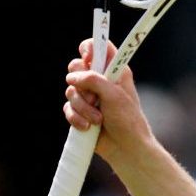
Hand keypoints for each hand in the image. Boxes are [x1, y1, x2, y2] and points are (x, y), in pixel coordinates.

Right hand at [63, 39, 150, 160]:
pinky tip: (88, 127)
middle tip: (94, 98)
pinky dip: (77, 118)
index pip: (98, 47)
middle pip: (75, 67)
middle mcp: (100, 80)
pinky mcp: (80, 111)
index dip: (89, 48)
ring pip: (70, 90)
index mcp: (114, 71)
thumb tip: (72, 77)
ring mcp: (89, 96)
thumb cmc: (127, 120)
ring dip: (82, 107)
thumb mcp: (114, 95)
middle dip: (81, 84)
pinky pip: (67, 108)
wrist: (125, 148)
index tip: (88, 59)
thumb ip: (94, 80)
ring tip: (98, 119)